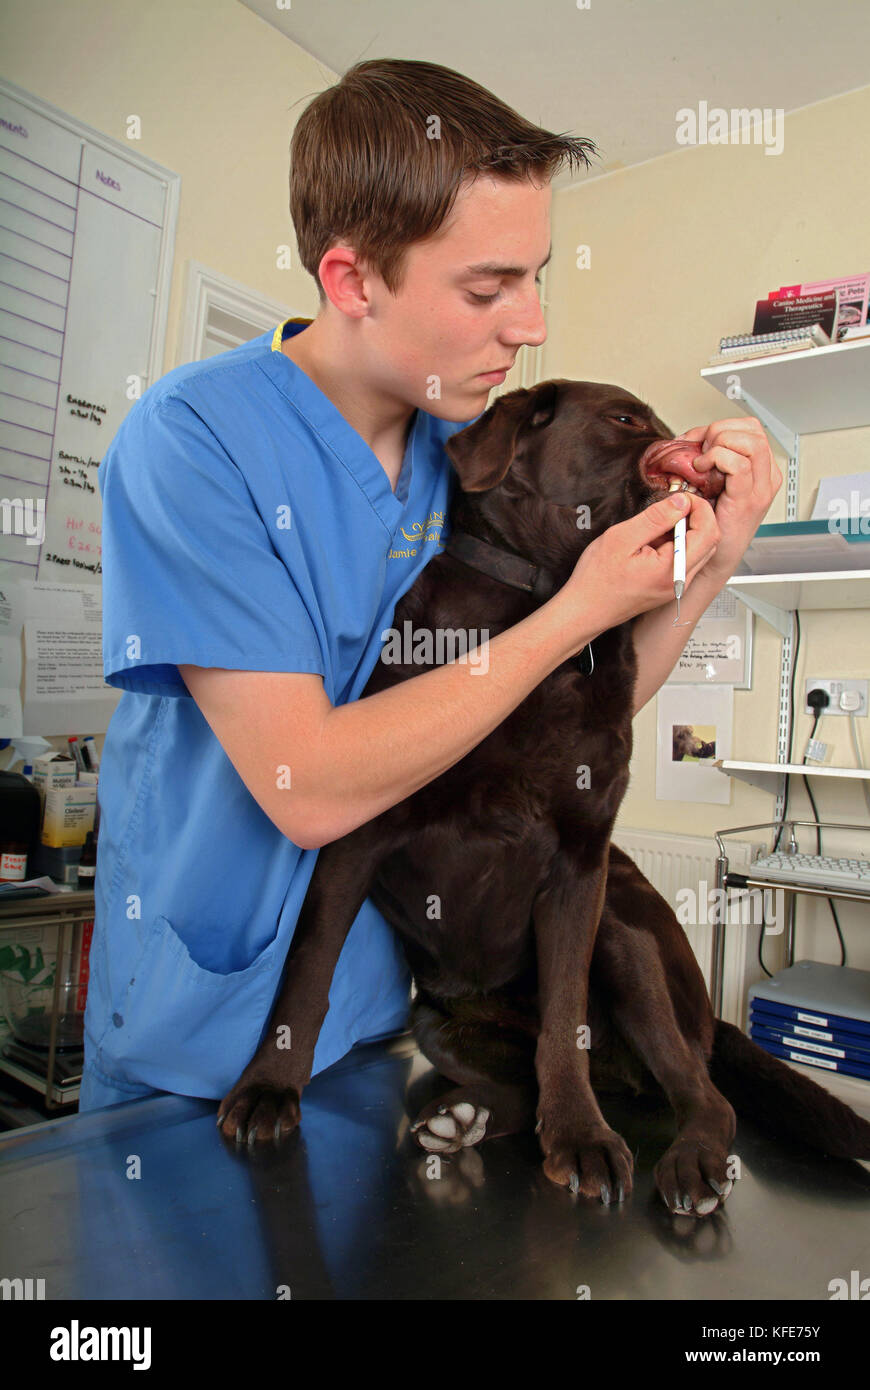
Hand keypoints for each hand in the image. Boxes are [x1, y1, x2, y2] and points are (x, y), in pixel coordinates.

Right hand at [563, 491, 719, 636]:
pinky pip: (687, 559)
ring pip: (701, 550)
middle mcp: (681, 581)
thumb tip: (681, 502)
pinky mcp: (671, 587)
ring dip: (688, 530)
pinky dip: (679, 543)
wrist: (585, 610)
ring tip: (660, 524)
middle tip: (673, 506)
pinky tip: (655, 540)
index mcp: (673, 569)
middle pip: (711, 541)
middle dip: (697, 517)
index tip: (681, 497)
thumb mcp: (622, 538)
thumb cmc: (597, 579)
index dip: (699, 507)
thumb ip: (655, 518)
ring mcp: (677, 586)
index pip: (708, 531)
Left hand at [680, 416, 781, 585]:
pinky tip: (702, 469)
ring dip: (720, 444)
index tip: (698, 441)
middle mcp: (766, 476)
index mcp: (760, 468)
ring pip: (751, 442)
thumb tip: (691, 439)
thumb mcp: (711, 481)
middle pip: (753, 429)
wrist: (711, 556)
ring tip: (703, 461)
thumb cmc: (710, 522)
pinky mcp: (747, 500)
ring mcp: (760, 488)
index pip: (749, 427)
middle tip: (701, 450)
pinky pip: (740, 465)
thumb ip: (708, 457)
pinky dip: (718, 459)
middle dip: (720, 432)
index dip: (721, 426)